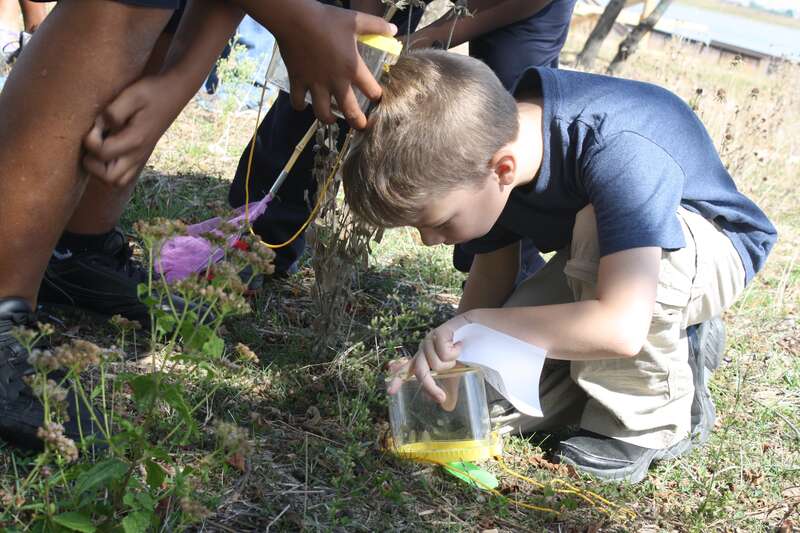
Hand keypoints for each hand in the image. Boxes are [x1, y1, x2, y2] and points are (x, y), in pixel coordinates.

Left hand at [83, 74, 184, 186]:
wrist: (175, 93)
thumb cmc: (152, 92)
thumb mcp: (132, 95)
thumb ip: (113, 112)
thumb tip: (99, 126)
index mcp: (135, 139)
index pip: (102, 153)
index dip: (89, 140)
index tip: (94, 125)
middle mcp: (138, 154)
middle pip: (109, 178)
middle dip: (93, 164)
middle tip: (93, 143)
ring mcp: (140, 157)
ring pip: (116, 181)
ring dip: (101, 171)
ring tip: (98, 150)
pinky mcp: (141, 156)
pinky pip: (123, 176)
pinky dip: (111, 170)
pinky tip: (108, 152)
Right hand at [272, 2, 396, 128]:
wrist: (295, 19)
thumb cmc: (327, 20)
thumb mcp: (356, 21)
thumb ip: (376, 26)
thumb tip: (393, 29)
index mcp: (353, 68)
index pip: (372, 91)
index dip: (377, 97)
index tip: (378, 99)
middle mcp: (336, 82)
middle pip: (350, 112)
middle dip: (358, 123)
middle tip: (361, 126)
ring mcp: (315, 84)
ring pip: (322, 113)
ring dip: (328, 119)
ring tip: (332, 118)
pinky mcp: (298, 81)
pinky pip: (298, 101)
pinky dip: (299, 105)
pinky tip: (303, 103)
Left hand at [387, 314, 470, 404]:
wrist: (476, 329)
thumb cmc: (464, 352)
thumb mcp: (455, 373)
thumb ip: (449, 388)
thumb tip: (447, 407)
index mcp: (423, 359)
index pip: (406, 370)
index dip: (397, 380)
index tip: (390, 392)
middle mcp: (423, 349)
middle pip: (420, 371)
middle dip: (430, 387)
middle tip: (441, 397)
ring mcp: (430, 340)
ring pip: (437, 364)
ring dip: (452, 363)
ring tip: (459, 353)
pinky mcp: (438, 332)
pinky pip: (444, 353)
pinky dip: (456, 352)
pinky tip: (460, 344)